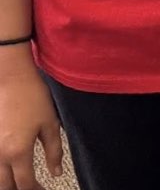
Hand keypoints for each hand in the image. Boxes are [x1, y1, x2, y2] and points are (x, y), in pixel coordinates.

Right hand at [0, 57, 65, 189]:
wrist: (11, 79)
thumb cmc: (33, 99)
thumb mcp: (50, 125)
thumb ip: (54, 152)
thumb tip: (56, 173)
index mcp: (18, 152)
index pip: (25, 183)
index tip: (44, 189)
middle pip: (5, 186)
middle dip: (19, 189)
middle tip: (33, 187)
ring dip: (7, 183)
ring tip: (20, 180)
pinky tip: (8, 168)